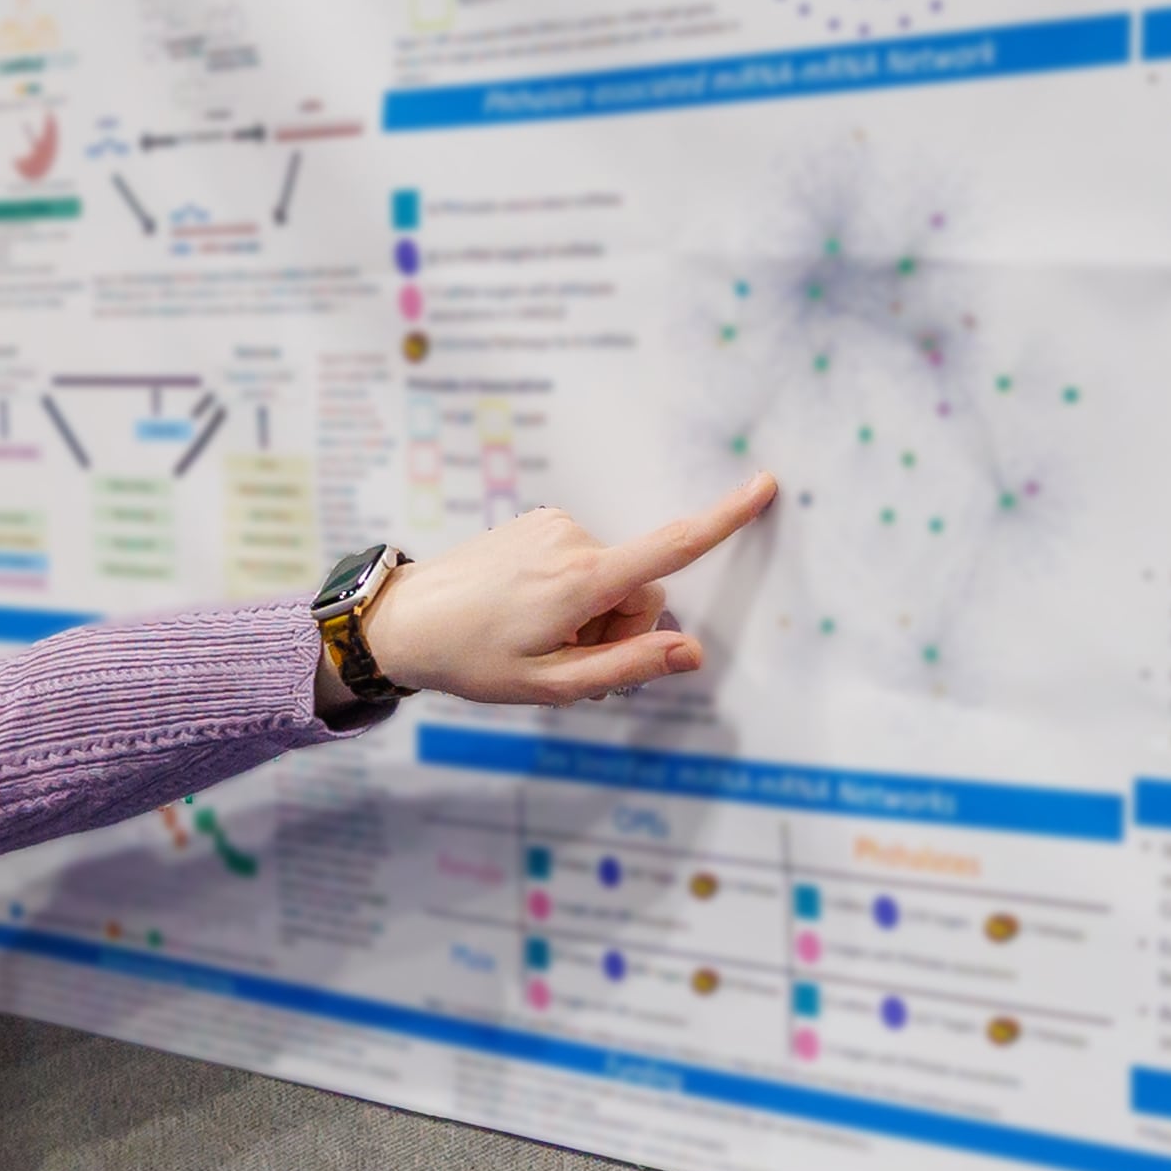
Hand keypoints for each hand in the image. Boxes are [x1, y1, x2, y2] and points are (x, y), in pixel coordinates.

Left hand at [361, 473, 777, 704]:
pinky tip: (529, 613)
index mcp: (582, 581)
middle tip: (568, 662)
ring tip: (539, 639)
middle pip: (641, 591)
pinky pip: (585, 562)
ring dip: (592, 615)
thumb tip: (694, 655)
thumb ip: (628, 668)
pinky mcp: (541, 522)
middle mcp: (574, 539)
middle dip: (621, 630)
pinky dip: (572, 592)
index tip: (765, 486)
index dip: (725, 519)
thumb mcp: (552, 685)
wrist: (405, 620)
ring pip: (613, 579)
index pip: (670, 549)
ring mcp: (555, 525)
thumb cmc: (474, 659)